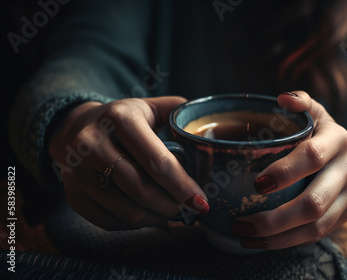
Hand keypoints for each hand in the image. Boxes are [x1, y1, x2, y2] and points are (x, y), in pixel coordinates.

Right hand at [48, 97, 208, 229]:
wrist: (75, 128)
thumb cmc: (124, 120)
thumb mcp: (149, 107)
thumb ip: (178, 113)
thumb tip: (207, 131)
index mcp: (119, 119)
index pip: (157, 161)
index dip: (182, 186)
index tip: (201, 201)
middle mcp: (92, 144)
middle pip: (142, 190)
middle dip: (173, 205)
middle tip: (189, 208)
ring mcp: (78, 172)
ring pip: (128, 211)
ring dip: (157, 217)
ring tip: (171, 210)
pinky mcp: (74, 195)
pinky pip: (112, 221)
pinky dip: (136, 224)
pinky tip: (149, 213)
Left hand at [231, 91, 346, 248]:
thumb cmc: (318, 133)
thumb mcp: (313, 112)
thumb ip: (300, 103)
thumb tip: (282, 98)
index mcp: (337, 139)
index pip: (312, 156)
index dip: (285, 171)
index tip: (256, 183)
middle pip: (314, 202)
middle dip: (275, 218)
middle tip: (241, 221)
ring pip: (316, 226)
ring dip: (277, 237)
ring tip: (245, 236)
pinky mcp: (346, 215)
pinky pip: (317, 236)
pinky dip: (287, 242)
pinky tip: (261, 242)